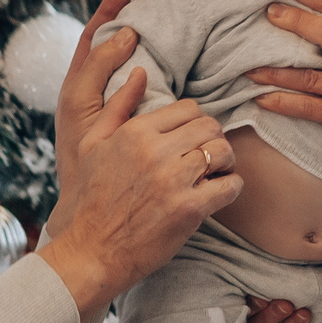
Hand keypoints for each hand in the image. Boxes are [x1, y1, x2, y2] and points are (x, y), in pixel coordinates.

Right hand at [37, 0, 241, 311]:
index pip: (188, 108)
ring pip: (222, 151)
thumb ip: (117, 106)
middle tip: (208, 156)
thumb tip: (139, 71)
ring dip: (225, 161)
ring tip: (216, 172)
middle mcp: (155, 152)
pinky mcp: (189, 210)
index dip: (195, 122)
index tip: (191, 138)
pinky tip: (219, 194)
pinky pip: (229, 186)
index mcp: (134, 132)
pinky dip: (231, 187)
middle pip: (210, 127)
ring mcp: (174, 181)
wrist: (90, 251)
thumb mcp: (92, 145)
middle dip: (213, 139)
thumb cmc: (90, 200)